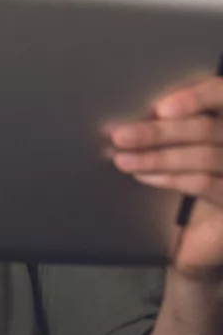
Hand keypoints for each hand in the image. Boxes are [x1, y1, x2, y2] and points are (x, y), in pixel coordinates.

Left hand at [108, 74, 222, 280]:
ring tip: (123, 159)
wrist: (193, 239)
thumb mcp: (176, 156)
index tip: (160, 107)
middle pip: (206, 127)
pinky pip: (204, 183)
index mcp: (222, 121)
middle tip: (121, 136)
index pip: (221, 95)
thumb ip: (168, 124)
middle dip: (158, 131)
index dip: (196, 96)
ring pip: (204, 155)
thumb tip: (132, 109)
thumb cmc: (181, 187)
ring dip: (157, 156)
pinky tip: (145, 177)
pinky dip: (171, 177)